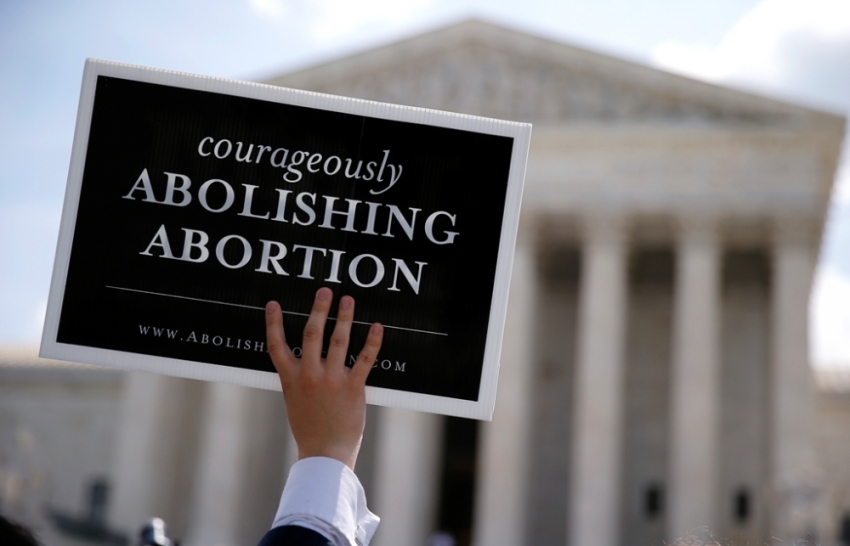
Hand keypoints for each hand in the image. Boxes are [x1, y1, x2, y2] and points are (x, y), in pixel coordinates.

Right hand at [265, 288, 382, 469]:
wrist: (325, 453)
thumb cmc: (310, 429)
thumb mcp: (294, 401)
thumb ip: (297, 379)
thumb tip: (299, 362)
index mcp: (291, 379)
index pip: (277, 346)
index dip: (273, 323)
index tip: (273, 304)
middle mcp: (310, 375)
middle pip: (312, 334)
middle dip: (319, 309)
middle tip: (325, 290)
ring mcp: (331, 380)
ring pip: (338, 341)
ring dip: (344, 317)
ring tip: (348, 300)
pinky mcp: (352, 387)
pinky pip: (364, 359)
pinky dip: (372, 342)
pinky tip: (376, 327)